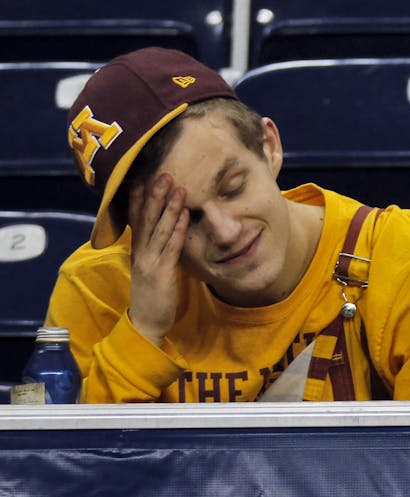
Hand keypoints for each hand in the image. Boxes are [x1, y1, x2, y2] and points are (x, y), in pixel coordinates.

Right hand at [127, 173, 188, 345]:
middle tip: (163, 173)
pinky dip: (178, 229)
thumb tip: (164, 233)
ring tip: (177, 187)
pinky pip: (172, 247)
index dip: (138, 200)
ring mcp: (150, 261)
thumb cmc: (152, 295)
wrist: (146, 323)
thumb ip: (154, 250)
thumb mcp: (150, 268)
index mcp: (138, 251)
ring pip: (160, 229)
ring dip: (169, 207)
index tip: (141, 178)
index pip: (136, 220)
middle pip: (147, 219)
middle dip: (155, 195)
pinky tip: (185, 214)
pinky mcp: (162, 272)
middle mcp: (141, 252)